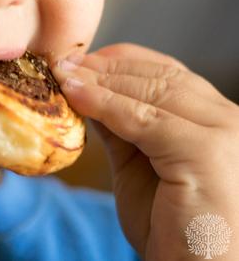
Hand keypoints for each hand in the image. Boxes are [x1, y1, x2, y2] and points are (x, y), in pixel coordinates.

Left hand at [53, 43, 238, 259]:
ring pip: (150, 92)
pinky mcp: (205, 152)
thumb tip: (90, 95)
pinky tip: (74, 94)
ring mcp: (221, 133)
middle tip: (64, 62)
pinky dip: (104, 104)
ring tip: (63, 73)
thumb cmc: (172, 226)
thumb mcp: (139, 166)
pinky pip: (143, 120)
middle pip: (158, 76)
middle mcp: (224, 119)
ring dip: (99, 80)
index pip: (166, 73)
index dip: (120, 61)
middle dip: (105, 66)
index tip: (80, 60)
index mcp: (212, 119)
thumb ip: (121, 128)